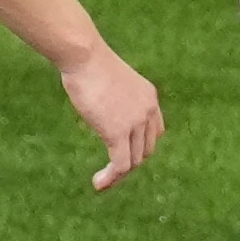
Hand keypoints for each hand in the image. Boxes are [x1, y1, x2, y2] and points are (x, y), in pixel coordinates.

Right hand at [59, 44, 164, 191]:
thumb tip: (103, 109)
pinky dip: (111, 178)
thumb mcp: (111, 80)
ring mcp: (135, 123)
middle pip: (146, 149)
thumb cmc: (88, 63)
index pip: (154, 132)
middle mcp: (148, 111)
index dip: (140, 146)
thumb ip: (115, 98)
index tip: (122, 152)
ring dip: (119, 175)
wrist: (85, 57)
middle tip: (110, 170)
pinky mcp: (118, 132)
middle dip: (130, 162)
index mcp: (149, 97)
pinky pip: (120, 164)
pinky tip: (98, 183)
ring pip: (134, 161)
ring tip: (102, 182)